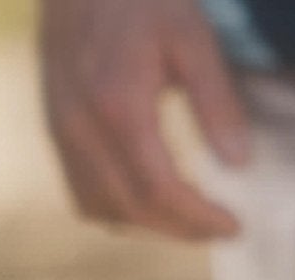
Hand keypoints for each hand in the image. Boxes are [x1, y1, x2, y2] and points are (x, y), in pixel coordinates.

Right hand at [38, 0, 250, 241]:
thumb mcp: (192, 35)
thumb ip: (214, 99)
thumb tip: (239, 162)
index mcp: (119, 108)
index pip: (160, 188)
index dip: (197, 217)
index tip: (233, 226)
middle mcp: (82, 133)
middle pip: (130, 210)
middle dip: (177, 228)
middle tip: (217, 230)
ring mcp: (62, 137)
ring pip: (101, 210)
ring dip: (145, 225)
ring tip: (186, 218)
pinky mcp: (54, 134)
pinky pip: (82, 194)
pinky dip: (116, 209)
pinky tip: (145, 198)